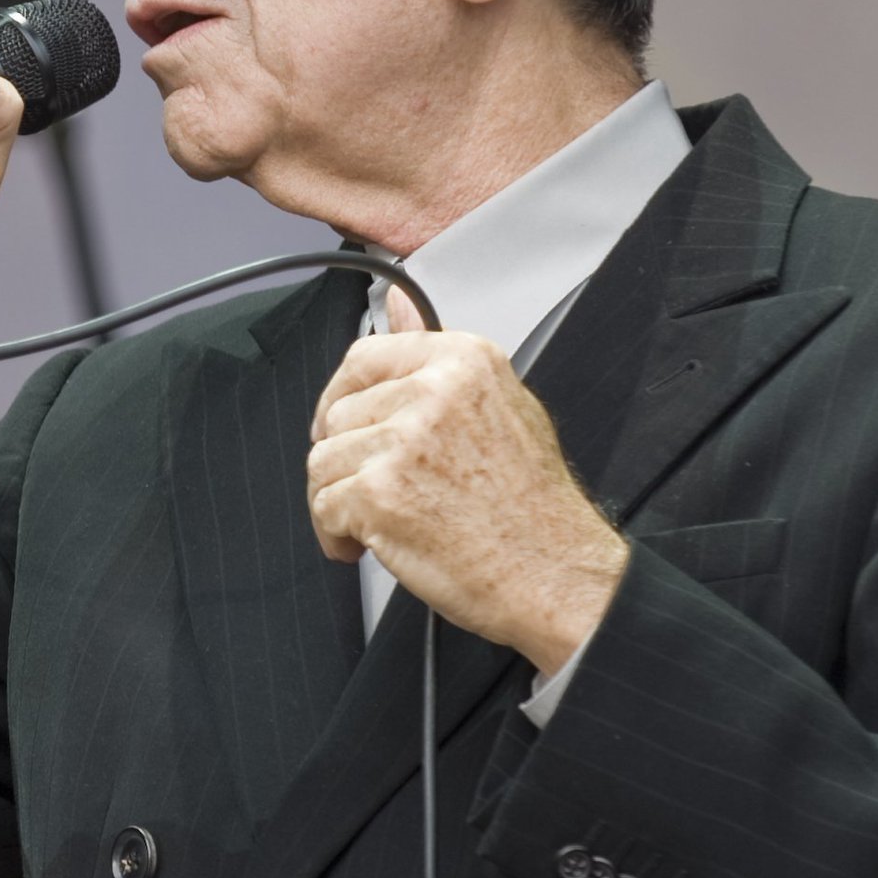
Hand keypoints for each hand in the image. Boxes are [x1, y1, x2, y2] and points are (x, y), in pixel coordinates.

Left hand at [307, 290, 628, 672]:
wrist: (554, 573)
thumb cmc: (534, 504)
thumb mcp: (503, 404)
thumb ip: (440, 355)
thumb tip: (399, 305)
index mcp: (461, 361)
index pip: (365, 357)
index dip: (344, 397)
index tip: (342, 422)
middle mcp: (430, 392)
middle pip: (339, 414)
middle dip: (349, 459)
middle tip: (382, 491)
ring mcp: (401, 442)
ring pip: (324, 461)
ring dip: (342, 499)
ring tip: (385, 521)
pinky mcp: (378, 493)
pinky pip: (324, 507)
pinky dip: (338, 534)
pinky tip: (372, 543)